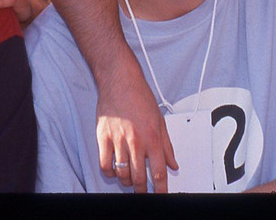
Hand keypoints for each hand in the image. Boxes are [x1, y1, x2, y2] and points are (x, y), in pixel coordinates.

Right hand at [95, 60, 176, 192]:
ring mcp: (118, 140)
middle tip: (143, 191)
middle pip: (139, 178)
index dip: (161, 189)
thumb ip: (167, 146)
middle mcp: (136, 141)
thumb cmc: (140, 97)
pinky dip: (110, 172)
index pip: (158, 172)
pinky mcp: (103, 138)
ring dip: (127, 181)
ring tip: (130, 180)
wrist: (120, 81)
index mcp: (153, 137)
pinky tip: (114, 170)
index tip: (161, 195)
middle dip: (142, 190)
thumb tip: (173, 164)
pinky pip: (105, 164)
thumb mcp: (160, 121)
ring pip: (122, 174)